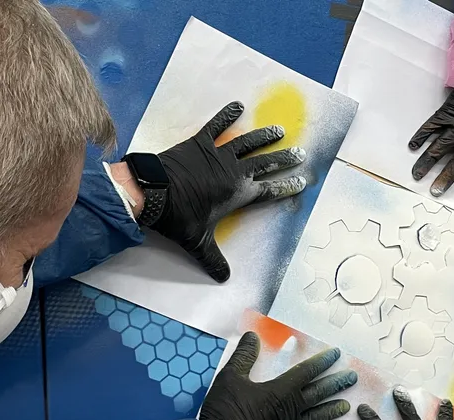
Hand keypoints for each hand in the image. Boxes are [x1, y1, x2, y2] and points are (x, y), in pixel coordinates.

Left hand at [151, 101, 306, 281]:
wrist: (151, 193)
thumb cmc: (178, 218)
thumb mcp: (198, 242)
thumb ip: (214, 260)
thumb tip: (224, 278)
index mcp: (238, 194)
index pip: (269, 191)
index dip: (287, 186)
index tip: (302, 181)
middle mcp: (233, 172)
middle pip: (265, 163)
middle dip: (284, 158)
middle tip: (301, 153)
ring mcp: (217, 154)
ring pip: (247, 143)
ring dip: (265, 136)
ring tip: (280, 130)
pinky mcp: (199, 143)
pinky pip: (216, 126)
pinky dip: (227, 115)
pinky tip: (238, 105)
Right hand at [199, 332, 357, 419]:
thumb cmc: (225, 411)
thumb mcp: (230, 377)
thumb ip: (244, 356)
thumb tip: (252, 336)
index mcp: (280, 391)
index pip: (306, 372)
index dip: (321, 362)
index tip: (336, 354)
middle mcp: (289, 410)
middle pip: (317, 394)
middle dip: (335, 384)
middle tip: (352, 378)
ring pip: (314, 418)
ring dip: (331, 411)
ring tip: (346, 406)